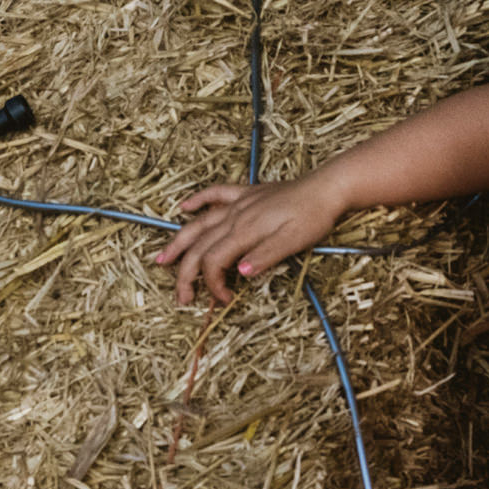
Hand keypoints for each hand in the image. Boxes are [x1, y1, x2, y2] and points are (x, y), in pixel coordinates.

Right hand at [155, 177, 346, 305]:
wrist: (327, 188)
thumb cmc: (314, 216)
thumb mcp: (294, 241)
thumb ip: (265, 256)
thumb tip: (240, 272)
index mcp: (246, 231)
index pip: (215, 261)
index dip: (213, 284)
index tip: (223, 300)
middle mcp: (236, 216)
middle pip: (200, 246)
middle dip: (186, 273)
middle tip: (181, 297)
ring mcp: (239, 203)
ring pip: (199, 223)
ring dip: (179, 241)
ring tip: (162, 258)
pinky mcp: (247, 194)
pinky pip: (215, 194)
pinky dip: (198, 200)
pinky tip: (184, 207)